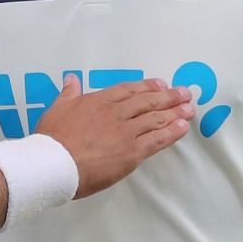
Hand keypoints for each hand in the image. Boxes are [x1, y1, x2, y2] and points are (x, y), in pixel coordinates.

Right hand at [35, 76, 192, 198]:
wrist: (56, 162)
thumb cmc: (53, 138)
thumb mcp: (57, 108)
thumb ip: (68, 93)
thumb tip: (71, 79)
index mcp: (99, 101)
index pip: (129, 90)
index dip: (147, 86)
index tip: (160, 84)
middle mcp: (116, 113)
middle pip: (148, 101)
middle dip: (168, 97)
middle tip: (184, 93)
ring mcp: (126, 132)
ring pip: (155, 118)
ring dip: (175, 112)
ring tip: (189, 109)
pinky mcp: (132, 152)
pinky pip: (157, 140)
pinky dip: (171, 132)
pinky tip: (182, 127)